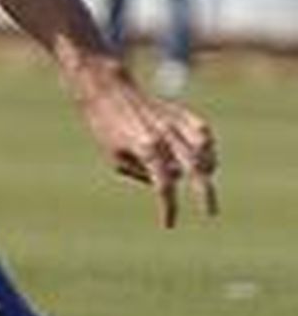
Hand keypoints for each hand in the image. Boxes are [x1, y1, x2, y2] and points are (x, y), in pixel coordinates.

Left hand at [78, 68, 217, 227]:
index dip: (168, 208)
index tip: (169, 223)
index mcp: (145, 149)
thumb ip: (143, 173)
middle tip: (209, 212)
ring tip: (205, 179)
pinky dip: (208, 145)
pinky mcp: (178, 112)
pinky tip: (206, 157)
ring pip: (204, 148)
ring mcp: (174, 122)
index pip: (164, 186)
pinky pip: (202, 129)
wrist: (107, 91)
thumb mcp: (115, 158)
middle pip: (194, 169)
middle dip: (204, 193)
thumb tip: (173, 180)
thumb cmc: (106, 129)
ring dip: (208, 168)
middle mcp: (164, 136)